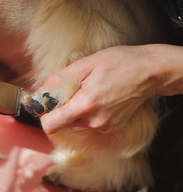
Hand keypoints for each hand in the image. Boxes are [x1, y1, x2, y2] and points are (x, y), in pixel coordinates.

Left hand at [39, 44, 182, 133]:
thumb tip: (40, 92)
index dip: (44, 114)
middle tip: (74, 88)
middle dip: (62, 106)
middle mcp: (94, 122)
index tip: (47, 102)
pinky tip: (100, 96)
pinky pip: (88, 122)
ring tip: (90, 90)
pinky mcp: (110, 128)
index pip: (50, 125)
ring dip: (76, 108)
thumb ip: (59, 80)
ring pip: (75, 122)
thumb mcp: (84, 65)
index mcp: (85, 106)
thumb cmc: (119, 63)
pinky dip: (88, 111)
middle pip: (62, 122)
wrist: (151, 72)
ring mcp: (103, 127)